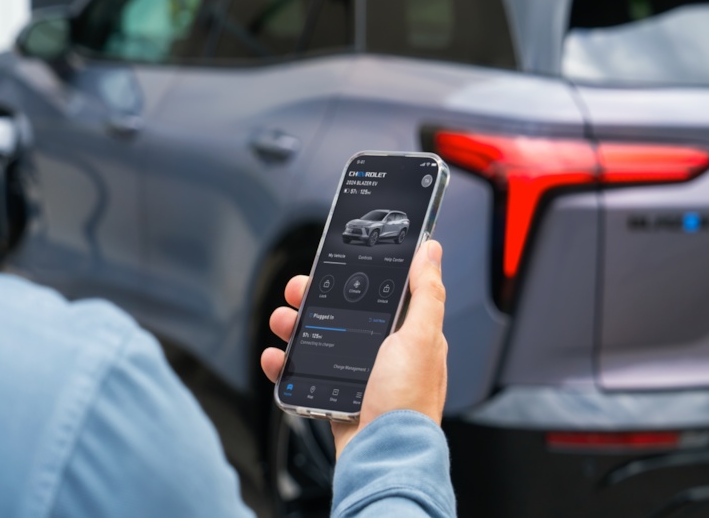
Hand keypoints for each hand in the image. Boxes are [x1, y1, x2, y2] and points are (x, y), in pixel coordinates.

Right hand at [260, 240, 447, 457]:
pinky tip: (276, 359)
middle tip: (295, 295)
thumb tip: (433, 251)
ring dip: (295, 328)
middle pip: (342, 316)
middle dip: (313, 301)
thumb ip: (426, 293)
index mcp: (409, 337)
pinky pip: (305, 376)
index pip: (378, 296)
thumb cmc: (408, 403)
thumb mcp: (421, 338)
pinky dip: (285, 366)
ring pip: (320, 342)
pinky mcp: (337, 398)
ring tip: (282, 323)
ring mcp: (359, 378)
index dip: (353, 278)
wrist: (383, 457)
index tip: (328, 267)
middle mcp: (385, 356)